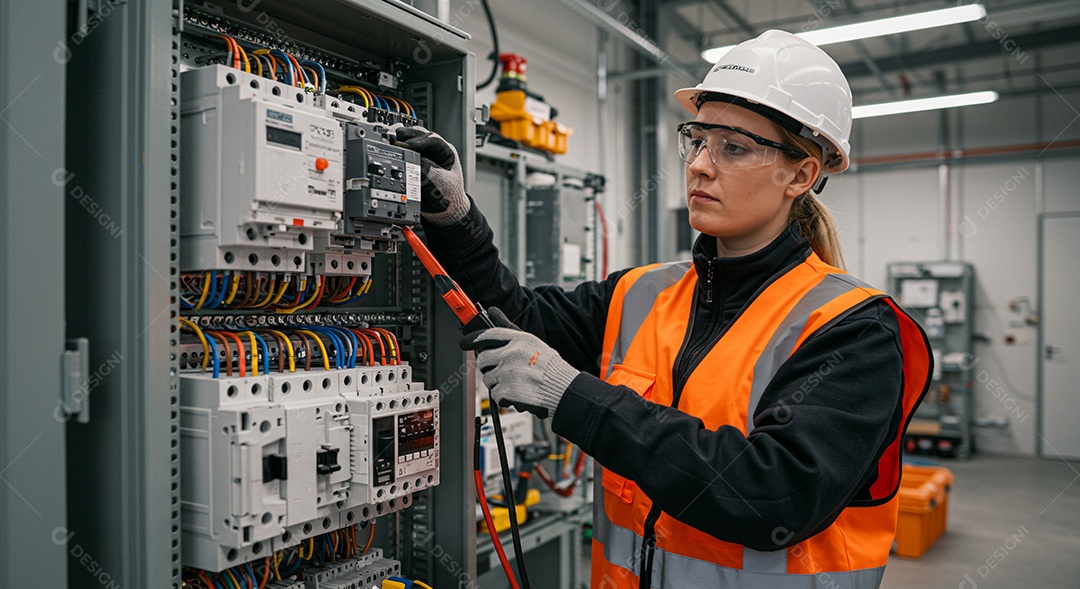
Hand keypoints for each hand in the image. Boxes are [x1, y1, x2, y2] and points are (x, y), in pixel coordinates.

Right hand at [393, 125, 469, 225]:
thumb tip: (412, 160)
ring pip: (409, 141)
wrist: (443, 212)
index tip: (409, 146)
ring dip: (399, 140)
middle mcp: (433, 150)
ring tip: (389, 142)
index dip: (420, 141)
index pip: (433, 139)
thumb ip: (428, 170)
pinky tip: (388, 149)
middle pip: (419, 135)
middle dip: (406, 136)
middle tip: (394, 140)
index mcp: (446, 152)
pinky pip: (403, 153)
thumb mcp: (441, 183)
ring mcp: (422, 155)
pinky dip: (395, 151)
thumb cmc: (449, 196)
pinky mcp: (412, 163)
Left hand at [460, 308, 578, 419]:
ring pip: (488, 379)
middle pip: (483, 359)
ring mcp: (508, 372)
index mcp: (519, 339)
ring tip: (517, 383)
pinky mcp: (507, 391)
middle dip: (489, 367)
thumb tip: (492, 310)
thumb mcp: (531, 342)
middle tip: (503, 372)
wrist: (564, 390)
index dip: (473, 339)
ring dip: (498, 384)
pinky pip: (495, 395)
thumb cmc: (549, 367)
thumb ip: (508, 327)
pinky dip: (505, 398)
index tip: (464, 343)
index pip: (489, 334)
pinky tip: (519, 394)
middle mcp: (512, 353)